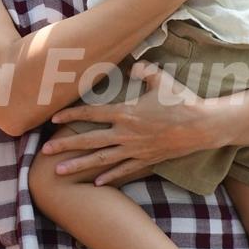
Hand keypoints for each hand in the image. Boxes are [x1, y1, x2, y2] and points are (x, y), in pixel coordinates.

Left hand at [44, 61, 226, 185]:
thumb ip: (144, 70)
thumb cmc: (182, 100)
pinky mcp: (147, 160)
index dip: (71, 115)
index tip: (53, 118)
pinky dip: (110, 176)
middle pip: (89, 141)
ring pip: (101, 160)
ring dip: (79, 165)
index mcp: (126, 112)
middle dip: (65, 145)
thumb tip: (134, 65)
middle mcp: (126, 134)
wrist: (203, 126)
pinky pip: (124, 170)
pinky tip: (96, 183)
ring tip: (60, 172)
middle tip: (44, 151)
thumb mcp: (161, 79)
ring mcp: (136, 149)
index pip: (92, 114)